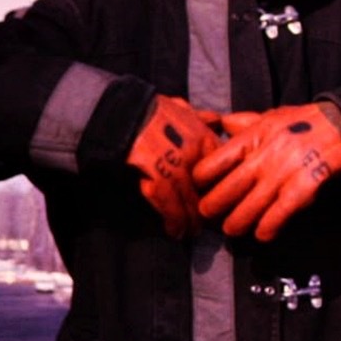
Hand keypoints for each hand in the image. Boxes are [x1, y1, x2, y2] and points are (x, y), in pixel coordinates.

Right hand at [126, 94, 222, 238]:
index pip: (217, 171)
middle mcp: (193, 154)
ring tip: (189, 233)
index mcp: (201, 137)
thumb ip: (199, 116)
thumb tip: (216, 120)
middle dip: (204, 209)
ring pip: (189, 201)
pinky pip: (170, 205)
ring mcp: (176, 167)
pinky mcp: (157, 178)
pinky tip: (174, 231)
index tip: (216, 199)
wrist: (122, 113)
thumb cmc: (148, 110)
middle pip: (204, 189)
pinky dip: (173, 221)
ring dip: (189, 220)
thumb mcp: (180, 108)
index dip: (217, 187)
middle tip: (203, 225)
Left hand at [193, 102, 340, 241]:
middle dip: (213, 207)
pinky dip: (268, 227)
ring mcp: (286, 172)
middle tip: (207, 216)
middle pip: (228, 189)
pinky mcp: (306, 186)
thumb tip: (218, 124)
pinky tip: (263, 234)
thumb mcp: (271, 116)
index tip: (199, 188)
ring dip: (237, 223)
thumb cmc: (304, 122)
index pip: (215, 162)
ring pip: (251, 207)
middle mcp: (267, 155)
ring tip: (232, 229)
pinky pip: (281, 213)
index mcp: (254, 136)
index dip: (201, 179)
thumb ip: (245, 123)